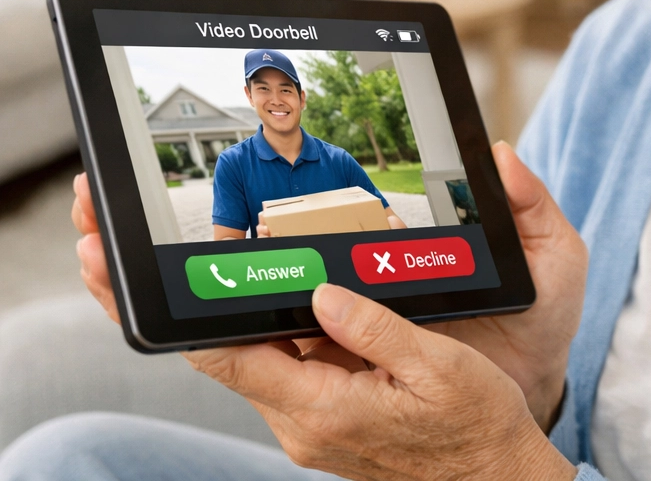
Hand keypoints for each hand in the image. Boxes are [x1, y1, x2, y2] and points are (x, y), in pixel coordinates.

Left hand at [72, 144, 588, 432]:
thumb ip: (375, 328)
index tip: (114, 273)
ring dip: (220, 303)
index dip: (171, 312)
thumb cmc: (474, 424)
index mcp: (321, 408)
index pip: (225, 355)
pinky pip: (282, 358)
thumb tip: (323, 291)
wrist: (494, 477)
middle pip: (219, 350)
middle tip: (110, 240)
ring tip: (204, 240)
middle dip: (169, 296)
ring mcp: (308, 418)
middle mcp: (300, 420)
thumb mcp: (437, 366)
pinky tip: (275, 280)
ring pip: (250, 351)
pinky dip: (266, 319)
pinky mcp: (323, 410)